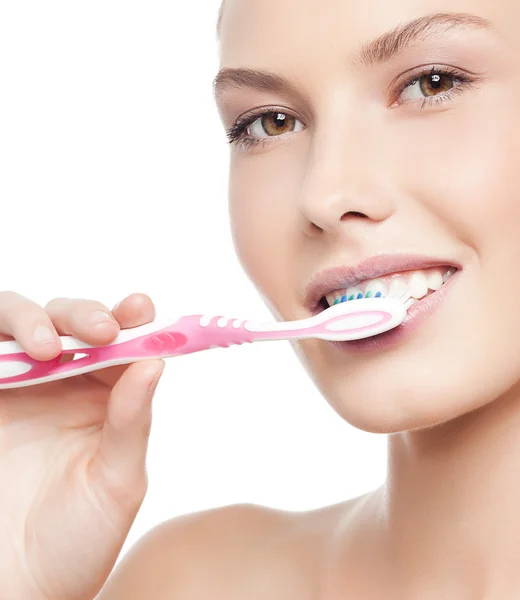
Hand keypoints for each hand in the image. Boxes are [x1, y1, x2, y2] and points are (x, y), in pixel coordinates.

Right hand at [0, 292, 164, 599]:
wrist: (19, 585)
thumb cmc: (77, 538)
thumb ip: (132, 421)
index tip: (140, 309)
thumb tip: (155, 362)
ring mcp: (16, 389)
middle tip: (99, 331)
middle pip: (70, 322)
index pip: (119, 342)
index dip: (130, 318)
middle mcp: (61, 385)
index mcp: (104, 398)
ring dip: (33, 320)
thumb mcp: (118, 481)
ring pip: (19, 325)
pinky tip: (6, 354)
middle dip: (83, 316)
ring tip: (44, 346)